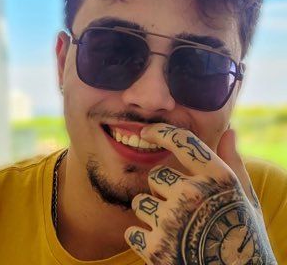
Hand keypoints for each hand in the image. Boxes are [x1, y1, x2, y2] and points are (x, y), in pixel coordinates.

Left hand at [123, 124, 276, 264]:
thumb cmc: (244, 236)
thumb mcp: (246, 197)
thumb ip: (234, 162)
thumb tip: (229, 131)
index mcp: (216, 179)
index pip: (181, 141)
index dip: (160, 131)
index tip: (147, 130)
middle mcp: (192, 194)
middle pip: (155, 176)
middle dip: (162, 190)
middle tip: (180, 209)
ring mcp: (172, 221)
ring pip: (140, 202)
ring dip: (151, 214)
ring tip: (173, 229)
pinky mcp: (156, 249)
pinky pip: (132, 230)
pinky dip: (143, 239)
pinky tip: (164, 246)